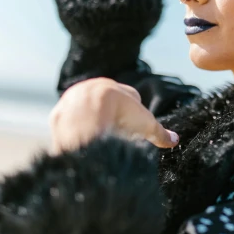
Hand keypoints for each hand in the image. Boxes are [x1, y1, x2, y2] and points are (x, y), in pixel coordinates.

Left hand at [49, 78, 178, 154]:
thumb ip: (160, 133)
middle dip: (109, 118)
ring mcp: (70, 102)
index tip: (135, 128)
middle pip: (102, 105)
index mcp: (111, 87)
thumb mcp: (146, 125)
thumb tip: (176, 140)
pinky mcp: (57, 116)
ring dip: (89, 126)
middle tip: (117, 136)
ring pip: (82, 114)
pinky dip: (73, 137)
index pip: (126, 98)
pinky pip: (66, 127)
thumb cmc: (120, 116)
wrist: (88, 117)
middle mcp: (88, 89)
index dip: (133, 114)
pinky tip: (81, 146)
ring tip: (99, 143)